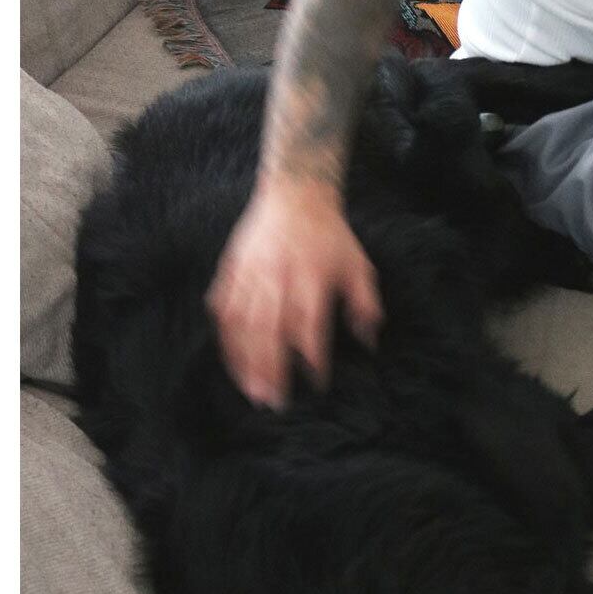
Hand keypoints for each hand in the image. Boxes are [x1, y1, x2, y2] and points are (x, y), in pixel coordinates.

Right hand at [206, 180, 381, 408]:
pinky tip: (231, 359)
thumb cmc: (331, 235)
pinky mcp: (232, 270)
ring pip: (241, 324)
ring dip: (244, 360)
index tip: (317, 382)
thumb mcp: (358, 265)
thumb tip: (369, 340)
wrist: (296, 193)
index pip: (309, 324)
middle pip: (268, 330)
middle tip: (272, 401)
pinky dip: (225, 336)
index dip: (312, 355)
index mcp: (311, 277)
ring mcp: (250, 274)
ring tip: (249, 389)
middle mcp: (277, 278)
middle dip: (269, 368)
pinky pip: (223, 307)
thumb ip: (364, 304)